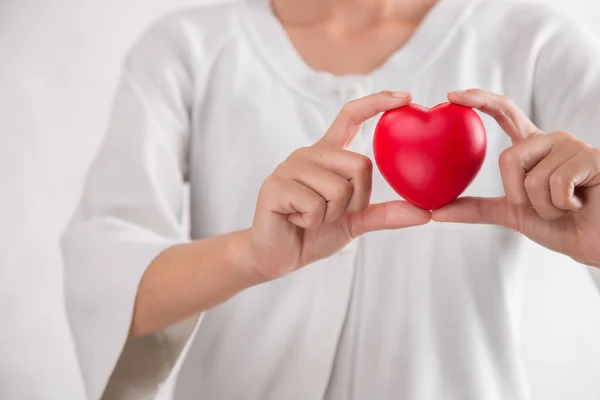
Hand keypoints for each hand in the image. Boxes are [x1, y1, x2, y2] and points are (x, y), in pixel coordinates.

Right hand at [246, 91, 431, 279]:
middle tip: (332, 213)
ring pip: (338, 188)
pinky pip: (315, 204)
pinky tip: (296, 220)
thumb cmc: (313, 234)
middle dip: (356, 200)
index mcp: (327, 155)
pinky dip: (313, 222)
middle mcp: (308, 154)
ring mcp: (289, 167)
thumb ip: (385, 214)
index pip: (350, 116)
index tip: (406, 96)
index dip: (377, 103)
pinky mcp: (275, 186)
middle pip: (360, 164)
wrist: (277, 257)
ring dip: (332, 215)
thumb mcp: (354, 222)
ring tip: (310, 217)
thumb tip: (426, 213)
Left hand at [433, 89, 599, 266]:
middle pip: (508, 157)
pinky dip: (561, 206)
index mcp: (532, 147)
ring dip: (544, 207)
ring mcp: (572, 146)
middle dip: (518, 194)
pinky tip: (581, 204)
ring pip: (531, 178)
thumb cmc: (562, 224)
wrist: (598, 242)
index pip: (504, 112)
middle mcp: (551, 140)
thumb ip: (476, 208)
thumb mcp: (512, 213)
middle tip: (542, 208)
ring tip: (567, 206)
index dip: (479, 100)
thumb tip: (434, 211)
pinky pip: (554, 183)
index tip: (451, 96)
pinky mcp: (591, 158)